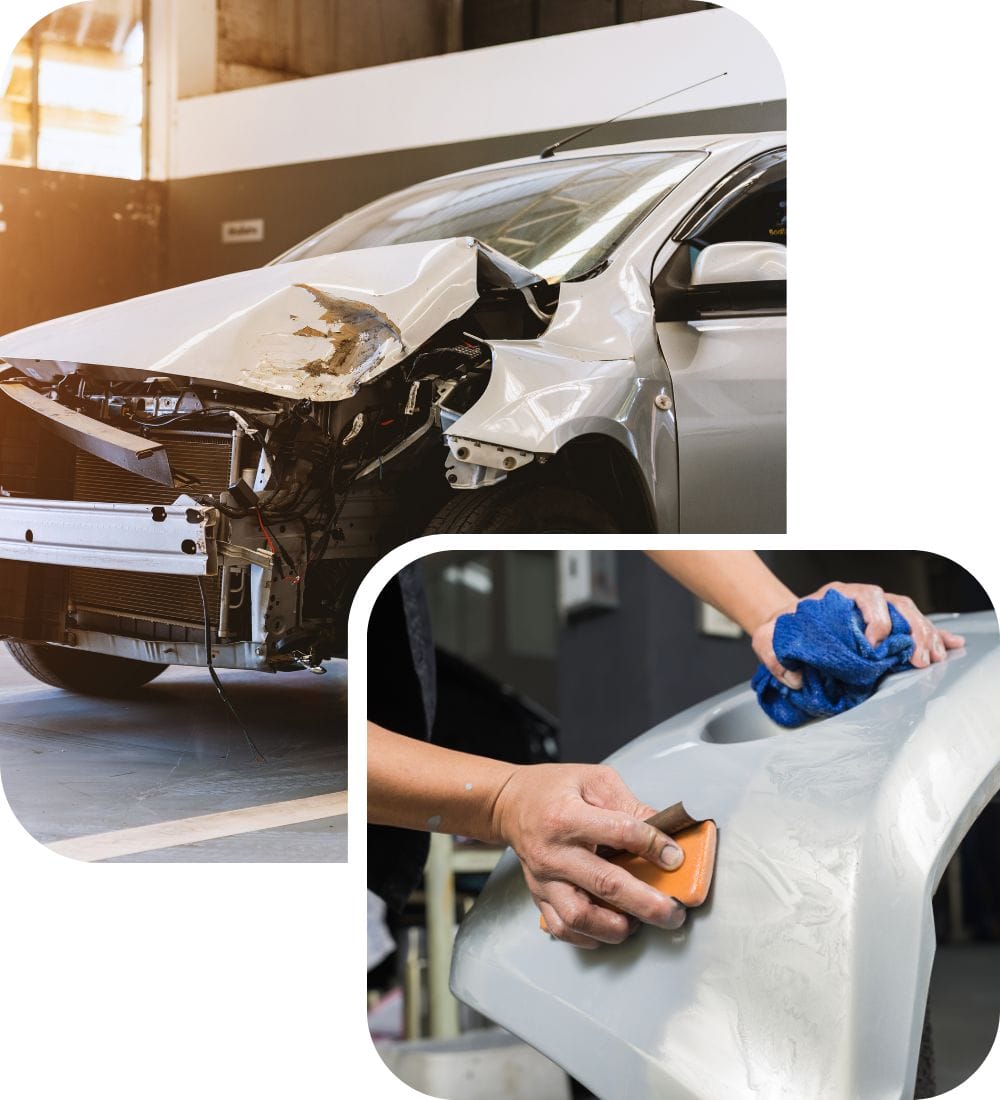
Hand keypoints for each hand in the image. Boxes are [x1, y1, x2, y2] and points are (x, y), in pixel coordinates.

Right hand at [491, 763, 686, 948]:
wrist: (511, 805)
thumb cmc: (554, 789)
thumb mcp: (594, 780)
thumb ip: (629, 805)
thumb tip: (664, 831)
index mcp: (567, 816)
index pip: (619, 832)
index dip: (653, 845)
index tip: (675, 857)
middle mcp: (554, 851)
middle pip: (605, 884)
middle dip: (647, 903)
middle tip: (673, 912)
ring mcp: (544, 878)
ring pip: (580, 916)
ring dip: (615, 926)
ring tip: (639, 923)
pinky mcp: (539, 896)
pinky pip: (563, 928)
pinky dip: (589, 937)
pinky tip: (610, 927)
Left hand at [752, 582, 965, 685]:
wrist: (786, 623)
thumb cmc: (782, 629)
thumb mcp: (768, 638)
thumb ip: (773, 656)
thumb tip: (794, 678)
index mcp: (838, 595)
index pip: (867, 597)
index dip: (877, 619)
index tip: (876, 645)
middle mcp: (861, 598)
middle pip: (898, 604)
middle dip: (913, 631)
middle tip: (920, 659)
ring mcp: (876, 609)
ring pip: (911, 614)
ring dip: (927, 636)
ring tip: (936, 659)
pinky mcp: (885, 624)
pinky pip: (913, 626)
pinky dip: (933, 635)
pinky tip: (951, 647)